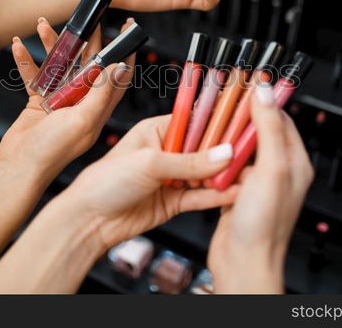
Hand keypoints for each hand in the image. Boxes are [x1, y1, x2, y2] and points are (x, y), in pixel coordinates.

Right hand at [0, 18, 135, 184]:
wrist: (19, 168)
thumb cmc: (53, 150)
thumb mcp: (83, 120)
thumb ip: (100, 93)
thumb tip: (120, 66)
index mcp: (98, 108)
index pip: (118, 75)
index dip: (125, 51)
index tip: (128, 27)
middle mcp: (82, 102)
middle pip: (89, 63)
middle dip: (88, 38)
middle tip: (87, 14)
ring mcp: (60, 101)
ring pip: (60, 64)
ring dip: (52, 45)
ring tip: (42, 24)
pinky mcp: (39, 102)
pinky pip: (35, 75)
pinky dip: (27, 61)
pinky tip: (19, 46)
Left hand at [59, 115, 239, 248]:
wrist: (90, 220)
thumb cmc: (105, 182)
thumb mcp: (149, 163)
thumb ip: (189, 161)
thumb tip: (223, 154)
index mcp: (157, 130)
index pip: (196, 121)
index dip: (219, 122)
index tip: (241, 121)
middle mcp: (167, 151)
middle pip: (205, 148)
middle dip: (227, 150)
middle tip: (252, 149)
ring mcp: (172, 177)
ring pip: (207, 173)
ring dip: (225, 174)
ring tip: (250, 172)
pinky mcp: (175, 202)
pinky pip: (202, 196)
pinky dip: (218, 195)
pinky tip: (235, 192)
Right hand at [207, 84, 313, 293]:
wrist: (243, 264)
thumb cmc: (263, 225)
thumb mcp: (271, 169)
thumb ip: (269, 129)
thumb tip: (266, 94)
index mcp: (294, 162)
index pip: (280, 119)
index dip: (262, 102)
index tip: (244, 87)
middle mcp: (277, 172)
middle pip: (256, 133)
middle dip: (237, 120)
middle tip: (220, 107)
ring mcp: (256, 184)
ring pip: (238, 151)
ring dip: (223, 142)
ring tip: (208, 129)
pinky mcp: (237, 195)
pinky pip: (225, 170)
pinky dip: (215, 162)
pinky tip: (204, 158)